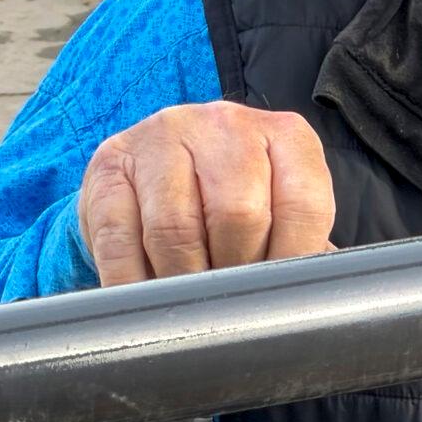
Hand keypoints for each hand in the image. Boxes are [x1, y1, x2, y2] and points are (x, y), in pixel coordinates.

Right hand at [77, 103, 335, 285]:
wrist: (150, 169)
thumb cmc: (227, 198)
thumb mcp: (274, 204)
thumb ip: (301, 241)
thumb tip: (313, 292)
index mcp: (285, 134)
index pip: (304, 205)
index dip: (292, 260)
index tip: (275, 293)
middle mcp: (226, 124)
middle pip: (238, 215)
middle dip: (232, 271)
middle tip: (224, 297)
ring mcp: (163, 137)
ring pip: (176, 229)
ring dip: (181, 279)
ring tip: (186, 298)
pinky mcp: (109, 164)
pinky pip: (118, 238)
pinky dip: (130, 279)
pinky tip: (142, 293)